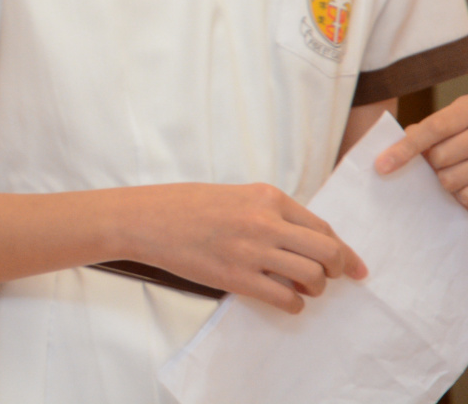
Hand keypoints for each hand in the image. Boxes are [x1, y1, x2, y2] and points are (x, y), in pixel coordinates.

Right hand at [124, 183, 364, 312]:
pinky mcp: (236, 277)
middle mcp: (264, 221)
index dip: (345, 251)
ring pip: (312, 277)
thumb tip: (304, 240)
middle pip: (327, 252)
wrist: (145, 219)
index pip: (322, 228)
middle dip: (337, 270)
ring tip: (301, 288)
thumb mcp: (234, 196)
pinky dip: (294, 305)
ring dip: (314, 289)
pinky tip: (284, 300)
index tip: (355, 267)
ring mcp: (251, 250)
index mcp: (266, 196)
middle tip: (330, 279)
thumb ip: (269, 212)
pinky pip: (286, 299)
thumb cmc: (185, 206)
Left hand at [376, 96, 467, 205]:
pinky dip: (461, 195)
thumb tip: (396, 148)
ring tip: (458, 171)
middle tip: (440, 160)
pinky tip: (467, 183)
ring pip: (449, 180)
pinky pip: (465, 197)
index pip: (433, 129)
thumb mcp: (457, 116)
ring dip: (446, 180)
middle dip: (432, 164)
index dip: (405, 148)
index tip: (381, 165)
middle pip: (439, 158)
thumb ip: (431, 128)